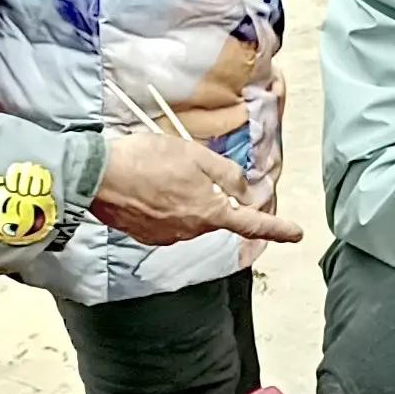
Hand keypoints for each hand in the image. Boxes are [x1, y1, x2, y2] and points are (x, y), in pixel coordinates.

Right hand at [90, 124, 296, 249]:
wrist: (98, 177)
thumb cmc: (149, 160)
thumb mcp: (197, 157)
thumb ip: (229, 176)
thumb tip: (251, 192)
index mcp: (209, 212)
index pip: (252, 224)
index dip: (277, 228)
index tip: (296, 234)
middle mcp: (191, 231)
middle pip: (217, 217)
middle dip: (215, 199)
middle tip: (192, 168)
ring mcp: (166, 237)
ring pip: (191, 219)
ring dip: (187, 200)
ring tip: (164, 173)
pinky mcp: (145, 236)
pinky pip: (167, 223)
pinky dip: (166, 207)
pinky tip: (150, 188)